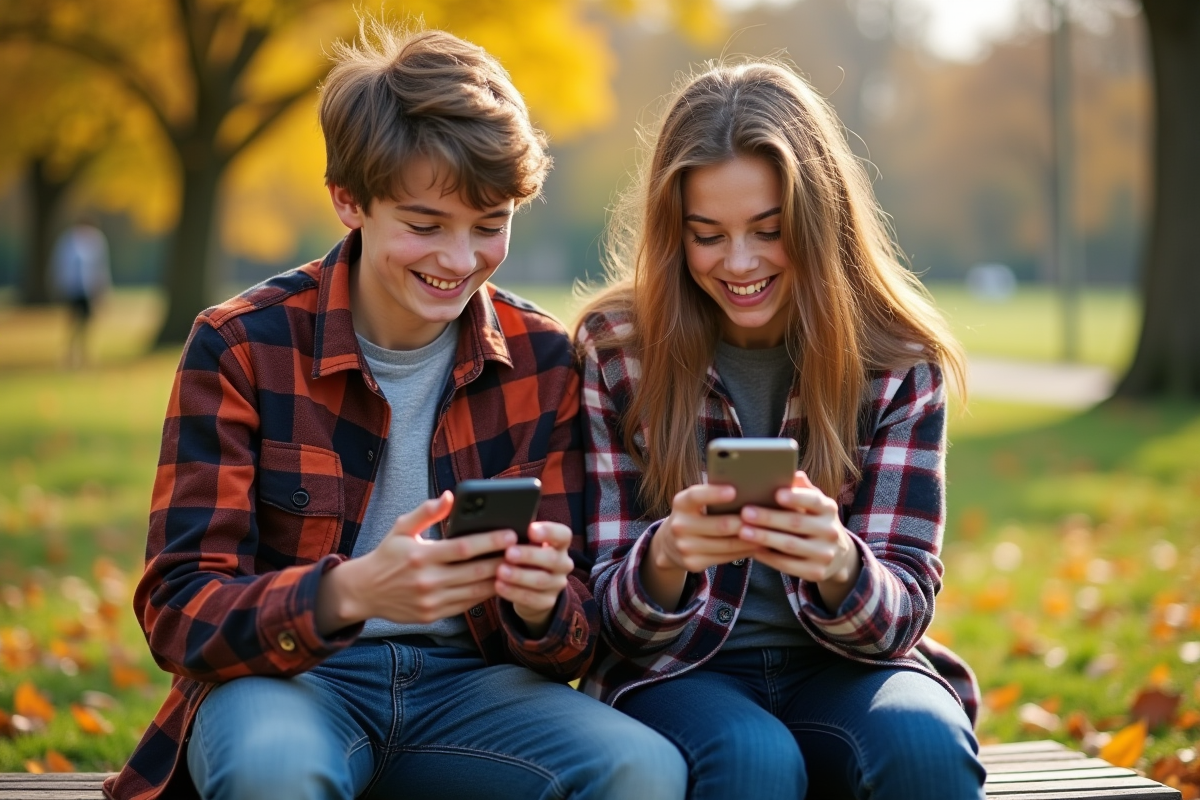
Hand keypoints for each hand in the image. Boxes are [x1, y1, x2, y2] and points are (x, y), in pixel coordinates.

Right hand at [316, 492, 515, 633]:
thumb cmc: (387, 555)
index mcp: (421, 556)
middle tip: (523, 551)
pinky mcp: (432, 615)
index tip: (511, 534)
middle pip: (475, 572)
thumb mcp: (401, 528)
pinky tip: (496, 584)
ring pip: (474, 592)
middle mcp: (427, 580)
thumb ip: (427, 512)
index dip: (490, 541)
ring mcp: (430, 601)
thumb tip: (450, 496)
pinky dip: (483, 595)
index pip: (464, 548)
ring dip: (497, 580)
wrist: (364, 591)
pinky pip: (465, 606)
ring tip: (516, 568)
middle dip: (502, 561)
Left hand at [496, 522, 574, 637]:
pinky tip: (499, 586)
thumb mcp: (526, 545)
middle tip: (509, 553)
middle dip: (529, 555)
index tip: (530, 529)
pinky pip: (532, 599)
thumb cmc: (524, 557)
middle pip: (552, 559)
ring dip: (519, 575)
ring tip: (500, 571)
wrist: (529, 588)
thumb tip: (502, 528)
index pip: (563, 535)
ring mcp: (557, 584)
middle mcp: (563, 564)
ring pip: (541, 580)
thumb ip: (520, 536)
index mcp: (560, 544)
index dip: (549, 531)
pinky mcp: (548, 601)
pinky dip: (514, 592)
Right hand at [653, 484, 760, 573]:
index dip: (715, 494)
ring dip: (751, 539)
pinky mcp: (693, 564)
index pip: (696, 496)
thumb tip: (747, 487)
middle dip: (746, 522)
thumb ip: (713, 494)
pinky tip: (757, 545)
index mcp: (681, 503)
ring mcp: (685, 547)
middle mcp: (680, 526)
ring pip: (727, 544)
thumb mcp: (695, 502)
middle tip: (766, 517)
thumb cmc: (693, 515)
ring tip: (768, 532)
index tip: (734, 491)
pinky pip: (726, 558)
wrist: (669, 543)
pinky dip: (744, 551)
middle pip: (720, 525)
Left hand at [736, 471, 861, 608]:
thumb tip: (792, 473)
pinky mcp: (816, 573)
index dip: (796, 497)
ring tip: (742, 531)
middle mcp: (830, 531)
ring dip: (764, 538)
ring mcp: (824, 554)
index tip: (777, 494)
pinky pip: (788, 565)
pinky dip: (768, 557)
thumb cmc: (814, 521)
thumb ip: (801, 489)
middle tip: (745, 512)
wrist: (838, 554)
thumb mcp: (813, 504)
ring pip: (790, 545)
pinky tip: (752, 549)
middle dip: (769, 518)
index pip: (814, 500)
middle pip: (796, 523)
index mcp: (828, 509)